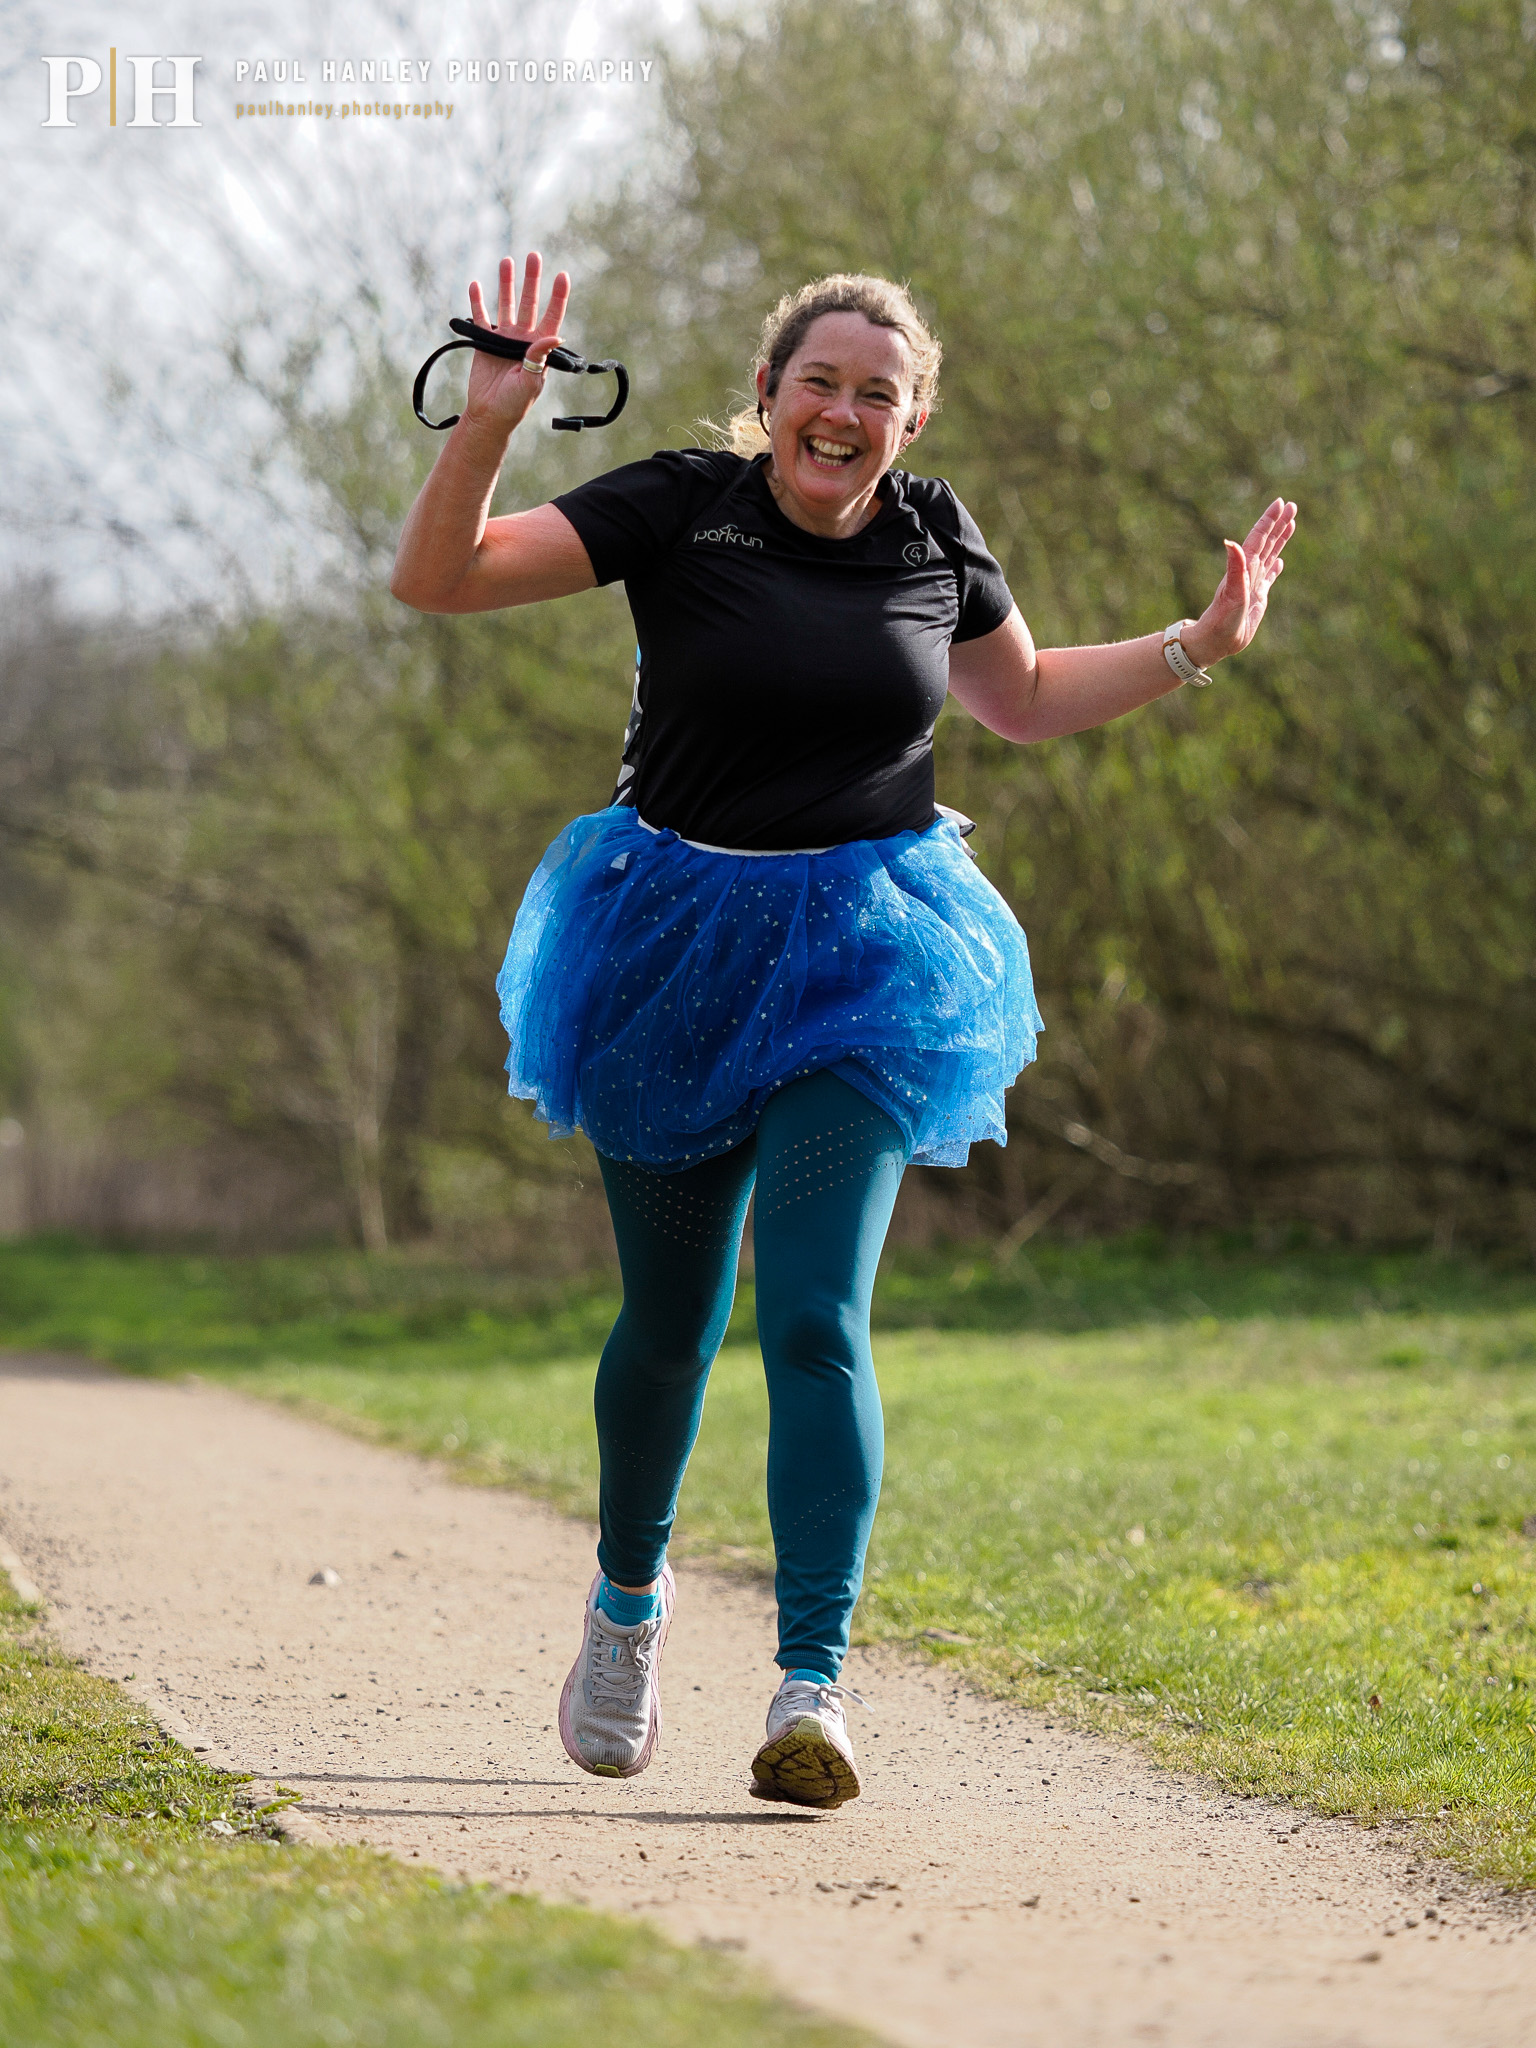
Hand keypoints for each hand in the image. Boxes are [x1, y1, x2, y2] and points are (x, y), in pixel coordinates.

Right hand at [461, 250, 570, 434]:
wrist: (489, 415)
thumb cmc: (514, 404)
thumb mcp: (531, 382)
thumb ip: (540, 358)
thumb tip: (555, 335)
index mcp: (540, 348)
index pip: (552, 316)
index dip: (558, 297)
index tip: (563, 275)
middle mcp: (523, 338)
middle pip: (529, 302)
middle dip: (532, 279)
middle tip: (534, 255)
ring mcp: (504, 338)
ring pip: (506, 304)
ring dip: (506, 283)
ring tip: (506, 261)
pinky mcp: (484, 342)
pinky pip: (481, 318)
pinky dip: (478, 302)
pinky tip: (476, 286)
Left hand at [1182, 497, 1296, 667]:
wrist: (1216, 640)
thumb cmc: (1222, 619)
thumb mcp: (1231, 592)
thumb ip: (1234, 567)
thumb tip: (1231, 542)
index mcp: (1245, 567)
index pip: (1259, 538)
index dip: (1269, 520)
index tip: (1281, 503)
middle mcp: (1250, 572)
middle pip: (1267, 542)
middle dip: (1279, 524)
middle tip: (1292, 506)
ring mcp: (1254, 583)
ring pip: (1270, 555)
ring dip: (1280, 540)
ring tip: (1291, 524)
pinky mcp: (1257, 597)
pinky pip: (1269, 577)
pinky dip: (1275, 567)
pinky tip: (1279, 563)